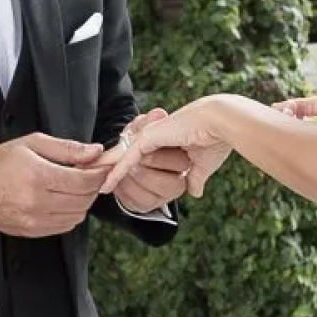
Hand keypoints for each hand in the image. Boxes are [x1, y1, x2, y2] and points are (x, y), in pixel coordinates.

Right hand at [0, 133, 111, 239]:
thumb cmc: (0, 162)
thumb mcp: (32, 144)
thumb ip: (67, 148)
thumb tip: (96, 151)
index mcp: (37, 175)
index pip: (83, 182)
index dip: (99, 174)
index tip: (102, 167)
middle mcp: (37, 201)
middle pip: (84, 200)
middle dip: (93, 187)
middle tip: (89, 175)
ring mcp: (34, 220)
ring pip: (77, 216)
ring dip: (82, 202)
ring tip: (74, 187)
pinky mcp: (32, 231)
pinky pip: (64, 226)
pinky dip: (70, 214)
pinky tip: (63, 200)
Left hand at [100, 97, 234, 199]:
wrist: (221, 124)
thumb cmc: (215, 141)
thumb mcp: (201, 165)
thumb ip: (194, 178)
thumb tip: (194, 192)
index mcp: (165, 140)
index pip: (139, 158)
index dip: (124, 170)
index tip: (112, 185)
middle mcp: (154, 137)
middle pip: (125, 158)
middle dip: (108, 172)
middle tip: (94, 186)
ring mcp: (150, 136)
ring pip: (123, 160)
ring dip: (109, 175)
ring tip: (94, 189)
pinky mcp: (148, 138)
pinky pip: (127, 159)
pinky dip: (116, 173)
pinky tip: (106, 187)